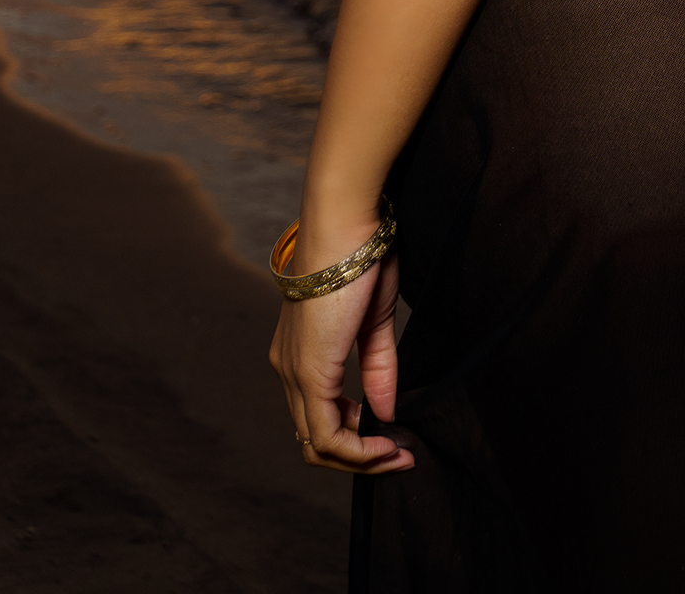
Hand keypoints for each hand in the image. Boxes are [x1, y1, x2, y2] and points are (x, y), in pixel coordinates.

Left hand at [269, 253, 414, 474]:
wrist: (346, 226)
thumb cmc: (360, 258)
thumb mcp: (375, 322)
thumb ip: (378, 369)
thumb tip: (386, 413)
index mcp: (300, 352)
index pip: (318, 415)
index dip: (355, 436)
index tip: (393, 437)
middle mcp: (286, 368)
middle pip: (313, 439)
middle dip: (358, 456)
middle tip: (398, 455)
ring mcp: (293, 373)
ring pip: (316, 445)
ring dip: (360, 459)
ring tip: (397, 454)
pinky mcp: (310, 374)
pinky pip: (327, 435)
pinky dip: (358, 451)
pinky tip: (385, 444)